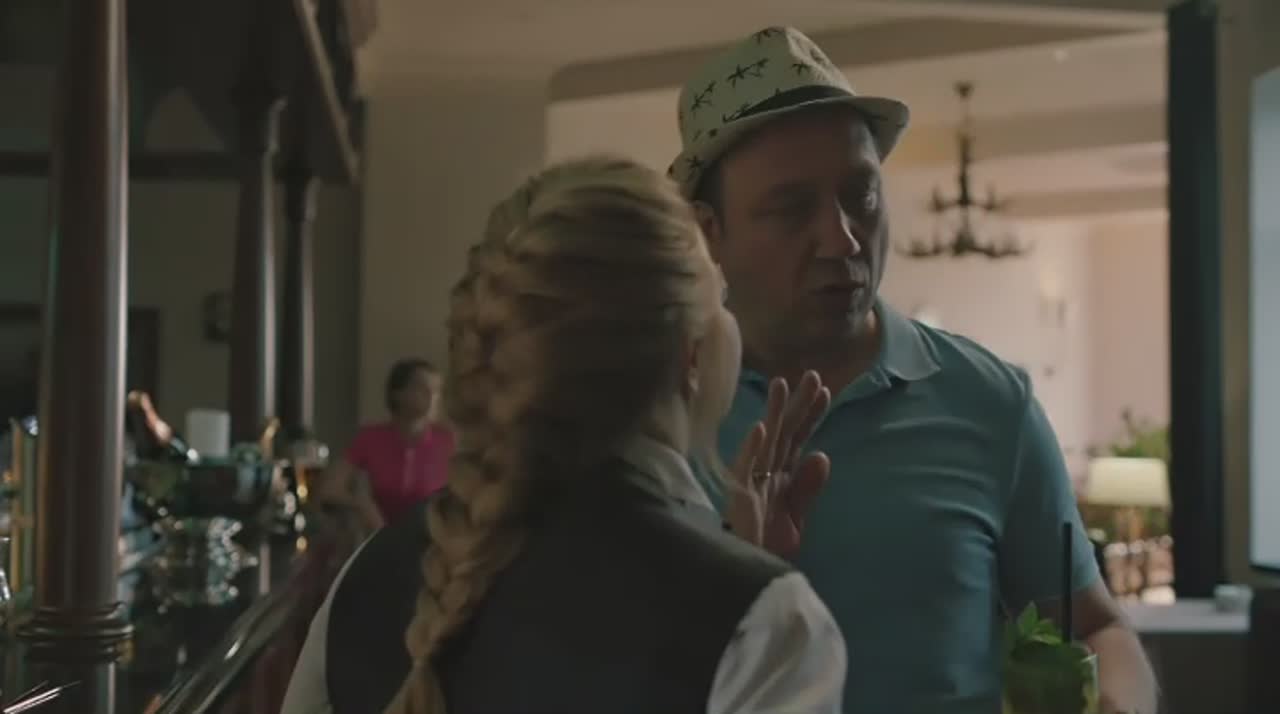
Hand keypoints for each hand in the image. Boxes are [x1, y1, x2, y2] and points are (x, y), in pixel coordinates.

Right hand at [726, 371, 830, 556]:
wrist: (750, 570)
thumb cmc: (767, 543)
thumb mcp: (796, 516)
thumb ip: (807, 488)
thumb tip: (822, 455)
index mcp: (781, 474)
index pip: (798, 438)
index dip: (811, 415)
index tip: (825, 391)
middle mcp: (766, 471)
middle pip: (784, 432)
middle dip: (797, 404)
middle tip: (812, 374)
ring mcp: (751, 480)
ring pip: (765, 441)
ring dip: (773, 414)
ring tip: (780, 386)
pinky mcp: (738, 495)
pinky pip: (745, 469)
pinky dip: (751, 448)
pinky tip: (758, 429)